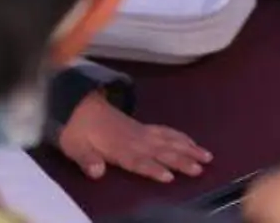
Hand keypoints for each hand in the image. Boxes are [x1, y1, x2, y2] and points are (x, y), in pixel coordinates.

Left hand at [58, 93, 212, 183]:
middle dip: (181, 159)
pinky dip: (180, 136)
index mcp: (117, 146)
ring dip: (188, 148)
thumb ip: (86, 159)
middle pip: (161, 151)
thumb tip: (97, 172)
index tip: (169, 176)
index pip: (138, 160)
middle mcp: (133, 139)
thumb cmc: (74, 128)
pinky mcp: (142, 127)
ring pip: (168, 140)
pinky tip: (191, 141)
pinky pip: (165, 131)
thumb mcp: (73, 145)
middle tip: (200, 167)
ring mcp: (140, 131)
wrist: (77, 102)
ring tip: (206, 156)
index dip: (153, 168)